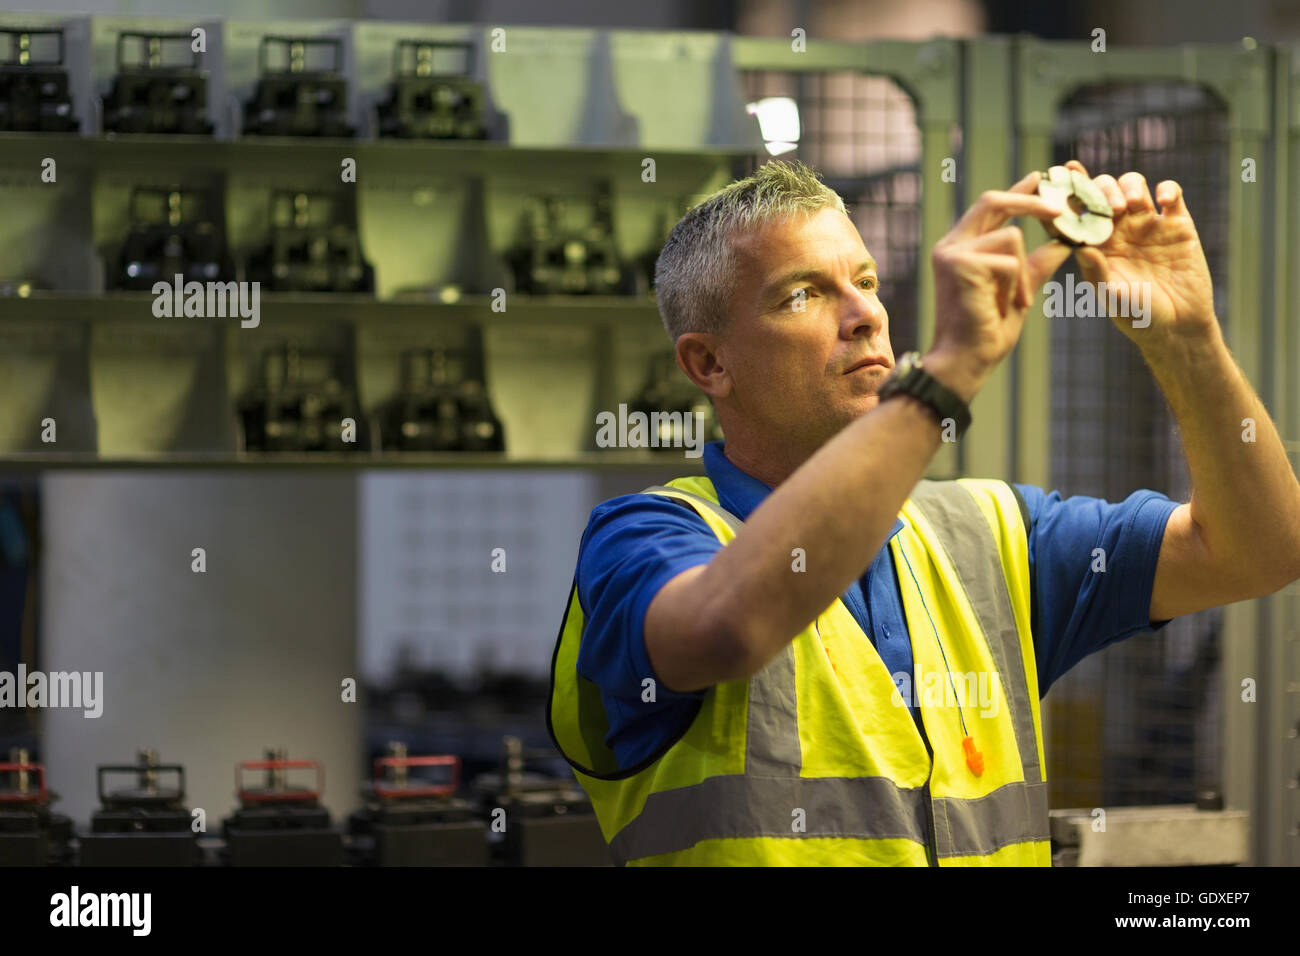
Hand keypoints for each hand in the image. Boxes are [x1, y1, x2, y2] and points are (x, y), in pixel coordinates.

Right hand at [929, 172, 1074, 399]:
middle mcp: (950, 246)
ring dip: (1022, 271)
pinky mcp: (959, 264)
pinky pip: (1009, 260)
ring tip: (1015, 302)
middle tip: (1060, 209)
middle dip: (1029, 200)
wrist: (965, 361)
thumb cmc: (986, 332)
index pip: (991, 208)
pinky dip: (1016, 285)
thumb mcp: (1019, 292)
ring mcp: (951, 253)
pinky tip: (1005, 307)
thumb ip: (1036, 266)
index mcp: (960, 249)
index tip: (1041, 177)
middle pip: (992, 200)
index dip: (1018, 191)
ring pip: (1010, 235)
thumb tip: (1063, 245)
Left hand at [1063, 159, 1217, 346]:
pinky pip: (1172, 194)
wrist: (1177, 325)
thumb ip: (1096, 273)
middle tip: (1109, 208)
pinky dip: (1167, 190)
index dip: (1067, 194)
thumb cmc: (1137, 316)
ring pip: (1133, 185)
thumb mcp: (1112, 297)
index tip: (1057, 176)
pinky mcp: (1177, 224)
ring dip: (1128, 186)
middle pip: (1104, 190)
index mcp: (1095, 244)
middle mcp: (1119, 229)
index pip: (1076, 212)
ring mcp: (1147, 223)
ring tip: (1130, 205)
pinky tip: (1163, 202)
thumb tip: (1079, 247)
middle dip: (1101, 190)